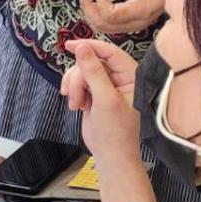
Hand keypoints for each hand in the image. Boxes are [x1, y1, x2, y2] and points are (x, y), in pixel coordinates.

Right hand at [60, 38, 139, 162]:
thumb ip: (93, 71)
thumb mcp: (105, 99)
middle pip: (91, 62)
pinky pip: (78, 82)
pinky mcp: (94, 94)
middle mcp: (120, 79)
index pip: (110, 52)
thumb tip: (82, 47)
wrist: (111, 156)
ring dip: (74, 86)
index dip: (90, 46)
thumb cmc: (115, 132)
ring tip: (75, 104)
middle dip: (79, 77)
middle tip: (74, 95)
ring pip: (82, 72)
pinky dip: (73, 91)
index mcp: (131, 77)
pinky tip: (75, 105)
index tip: (70, 45)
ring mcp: (106, 87)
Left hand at [77, 0, 173, 34]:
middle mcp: (138, 22)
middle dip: (88, 7)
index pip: (111, 15)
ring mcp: (136, 25)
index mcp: (143, 10)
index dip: (100, 1)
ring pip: (104, 27)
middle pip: (103, 25)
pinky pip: (110, 25)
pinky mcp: (134, 22)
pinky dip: (98, 13)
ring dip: (91, 11)